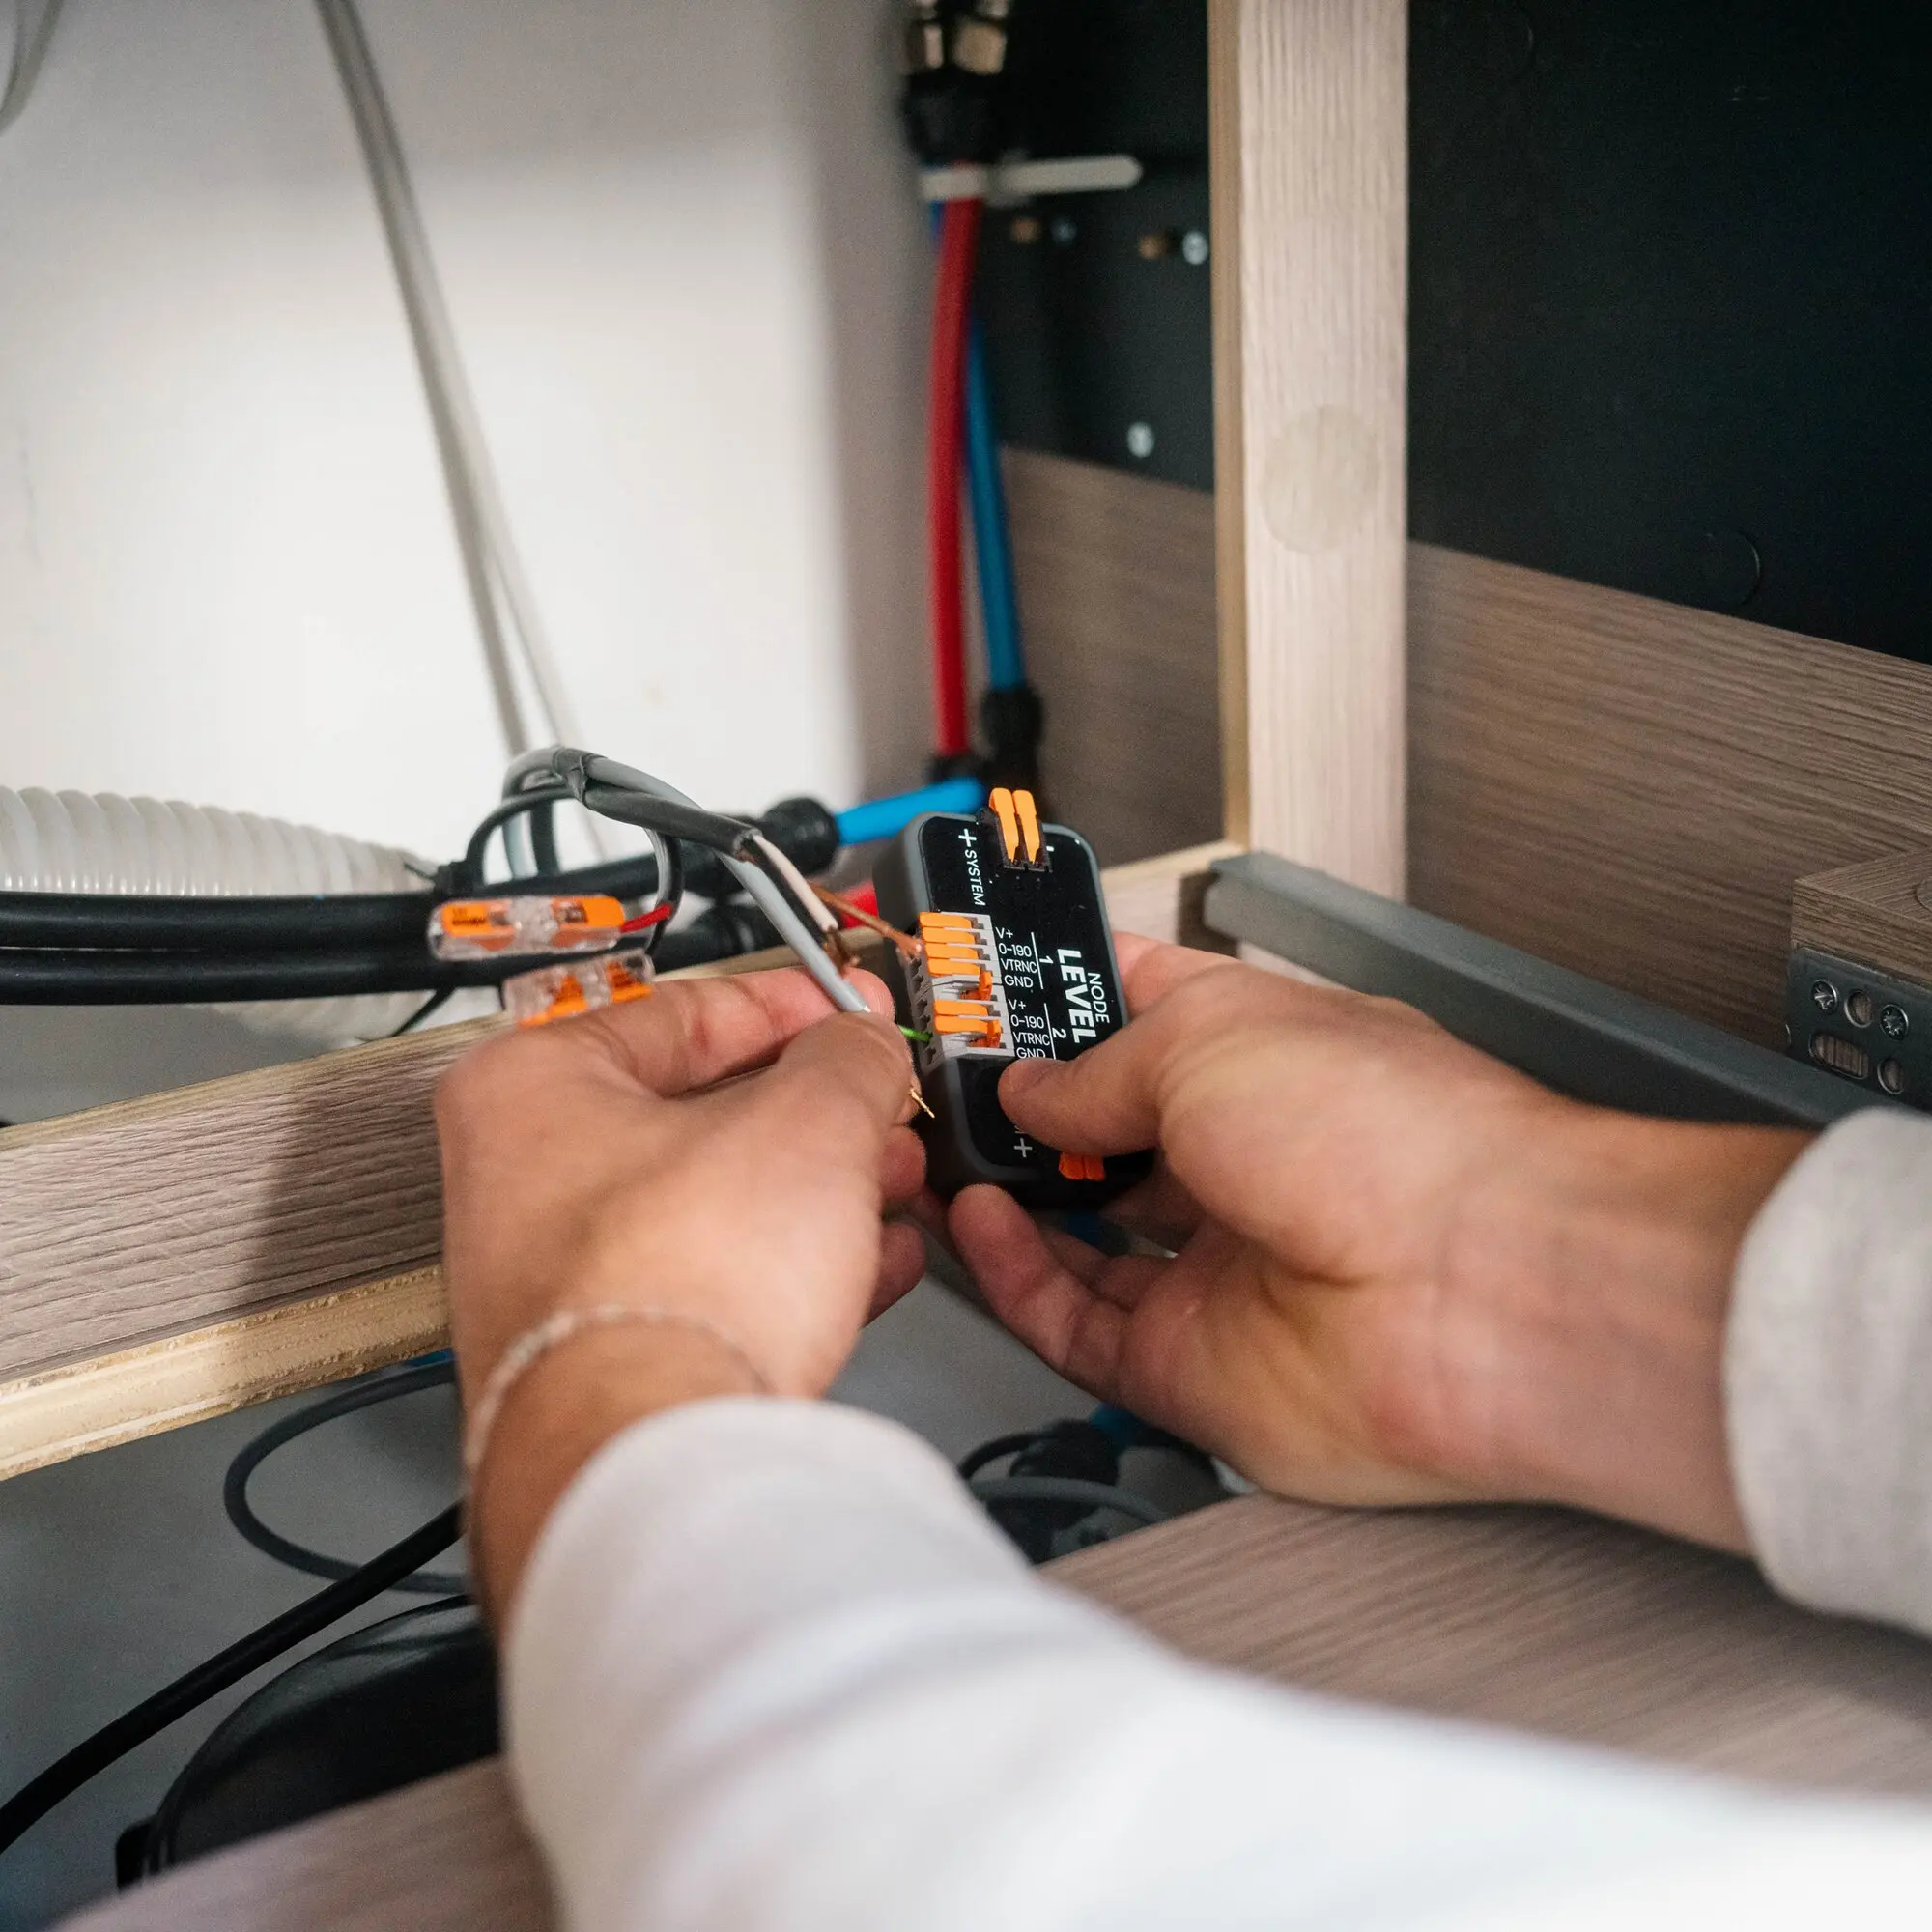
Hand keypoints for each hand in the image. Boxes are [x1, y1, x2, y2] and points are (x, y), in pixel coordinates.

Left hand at [435, 968, 922, 1610]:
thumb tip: (860, 1042)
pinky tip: (870, 1266)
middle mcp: (520, 1185)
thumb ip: (845, 1058)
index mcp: (527, 1089)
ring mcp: (559, 1284)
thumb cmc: (674, 1286)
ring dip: (817, 1191)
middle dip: (813, 1111)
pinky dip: (792, 1269)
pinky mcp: (609, 1365)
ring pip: (712, 1207)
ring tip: (891, 1183)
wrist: (655, 1460)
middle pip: (696, 1115)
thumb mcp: (805, 1121)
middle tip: (877, 1103)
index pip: (676, 1010)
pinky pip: (715, 1288)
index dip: (786, 1004)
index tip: (842, 1011)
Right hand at [949, 937, 1808, 1548]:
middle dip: (1017, 1099)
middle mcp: (1240, 1155)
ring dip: (1002, 1189)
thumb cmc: (1403, 1140)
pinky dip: (1012, 1273)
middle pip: (1101, 1124)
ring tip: (934, 1146)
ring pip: (1076, 1228)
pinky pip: (1071, 1317)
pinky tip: (976, 1222)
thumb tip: (1032, 1084)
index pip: (1139, 1006)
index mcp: (1259, 1052)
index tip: (980, 980)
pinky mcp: (1189, 1360)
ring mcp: (1215, 1261)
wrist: (1481, 1294)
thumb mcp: (1209, 1041)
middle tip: (936, 1076)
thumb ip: (1097, 1068)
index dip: (1059, 991)